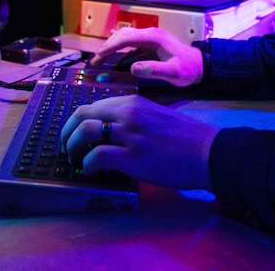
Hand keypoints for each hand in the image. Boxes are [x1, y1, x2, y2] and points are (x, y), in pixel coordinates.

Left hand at [60, 94, 217, 190]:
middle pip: (82, 114)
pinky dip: (88, 165)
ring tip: (75, 159)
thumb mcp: (156, 116)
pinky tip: (91, 172)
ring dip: (73, 147)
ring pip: (85, 132)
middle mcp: (128, 114)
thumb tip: (110, 131)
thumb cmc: (186, 138)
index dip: (78, 121)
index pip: (93, 105)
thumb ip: (133, 119)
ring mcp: (130, 135)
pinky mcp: (133, 157)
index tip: (75, 134)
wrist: (207, 152)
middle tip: (67, 147)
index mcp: (133, 103)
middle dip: (68, 131)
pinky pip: (97, 157)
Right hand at [91, 26, 204, 86]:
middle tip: (94, 61)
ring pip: (125, 38)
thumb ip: (154, 70)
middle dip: (107, 47)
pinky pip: (131, 45)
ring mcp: (150, 38)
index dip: (111, 46)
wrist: (200, 65)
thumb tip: (133, 68)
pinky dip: (120, 51)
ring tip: (99, 60)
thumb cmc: (188, 69)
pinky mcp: (150, 45)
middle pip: (123, 35)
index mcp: (154, 37)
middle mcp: (150, 34)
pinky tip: (112, 59)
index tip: (99, 56)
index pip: (127, 38)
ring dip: (111, 48)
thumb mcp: (173, 72)